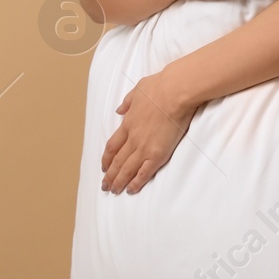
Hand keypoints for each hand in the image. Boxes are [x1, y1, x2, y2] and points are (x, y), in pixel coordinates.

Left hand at [100, 68, 200, 194]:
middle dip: (110, 174)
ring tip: (114, 191)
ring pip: (127, 169)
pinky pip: (144, 173)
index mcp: (128, 123)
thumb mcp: (138, 90)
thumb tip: (119, 110)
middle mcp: (133, 138)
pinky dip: (136, 183)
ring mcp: (144, 148)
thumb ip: (127, 102)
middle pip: (117, 161)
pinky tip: (131, 190)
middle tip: (105, 185)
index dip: (107, 158)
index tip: (103, 166)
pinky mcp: (157, 155)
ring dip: (119, 182)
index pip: (112, 145)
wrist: (175, 92)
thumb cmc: (160, 87)